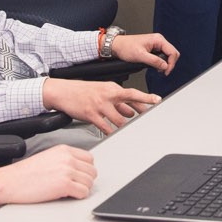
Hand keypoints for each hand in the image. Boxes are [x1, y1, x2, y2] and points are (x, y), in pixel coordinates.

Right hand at [0, 144, 97, 204]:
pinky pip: (83, 193)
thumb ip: (65, 159)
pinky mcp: (64, 185)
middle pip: (92, 171)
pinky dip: (78, 197)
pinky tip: (67, 195)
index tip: (78, 176)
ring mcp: (67, 171)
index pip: (89, 159)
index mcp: (64, 150)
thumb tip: (79, 169)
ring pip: (89, 183)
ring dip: (82, 189)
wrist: (10, 181)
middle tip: (74, 186)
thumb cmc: (25, 173)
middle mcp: (67, 158)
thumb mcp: (48, 157)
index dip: (85, 170)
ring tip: (68, 191)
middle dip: (85, 181)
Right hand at [42, 77, 159, 132]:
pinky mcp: (91, 115)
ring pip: (119, 120)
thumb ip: (118, 101)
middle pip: (128, 107)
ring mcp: (99, 105)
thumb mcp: (102, 92)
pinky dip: (110, 132)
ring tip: (125, 129)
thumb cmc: (83, 91)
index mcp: (112, 88)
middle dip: (138, 115)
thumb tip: (131, 111)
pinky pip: (105, 127)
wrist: (63, 91)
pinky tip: (112, 133)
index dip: (146, 97)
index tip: (157, 100)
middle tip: (145, 121)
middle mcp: (107, 95)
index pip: (133, 93)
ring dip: (123, 127)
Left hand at [110, 31, 177, 74]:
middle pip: (172, 53)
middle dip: (169, 63)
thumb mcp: (140, 56)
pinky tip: (156, 66)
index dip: (171, 63)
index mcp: (158, 39)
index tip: (166, 71)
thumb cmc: (126, 47)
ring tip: (159, 70)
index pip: (172, 52)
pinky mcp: (152, 48)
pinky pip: (161, 55)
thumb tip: (165, 66)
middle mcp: (158, 40)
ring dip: (165, 63)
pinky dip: (161, 62)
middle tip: (164, 72)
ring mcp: (156, 44)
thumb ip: (154, 61)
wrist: (117, 46)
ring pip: (167, 55)